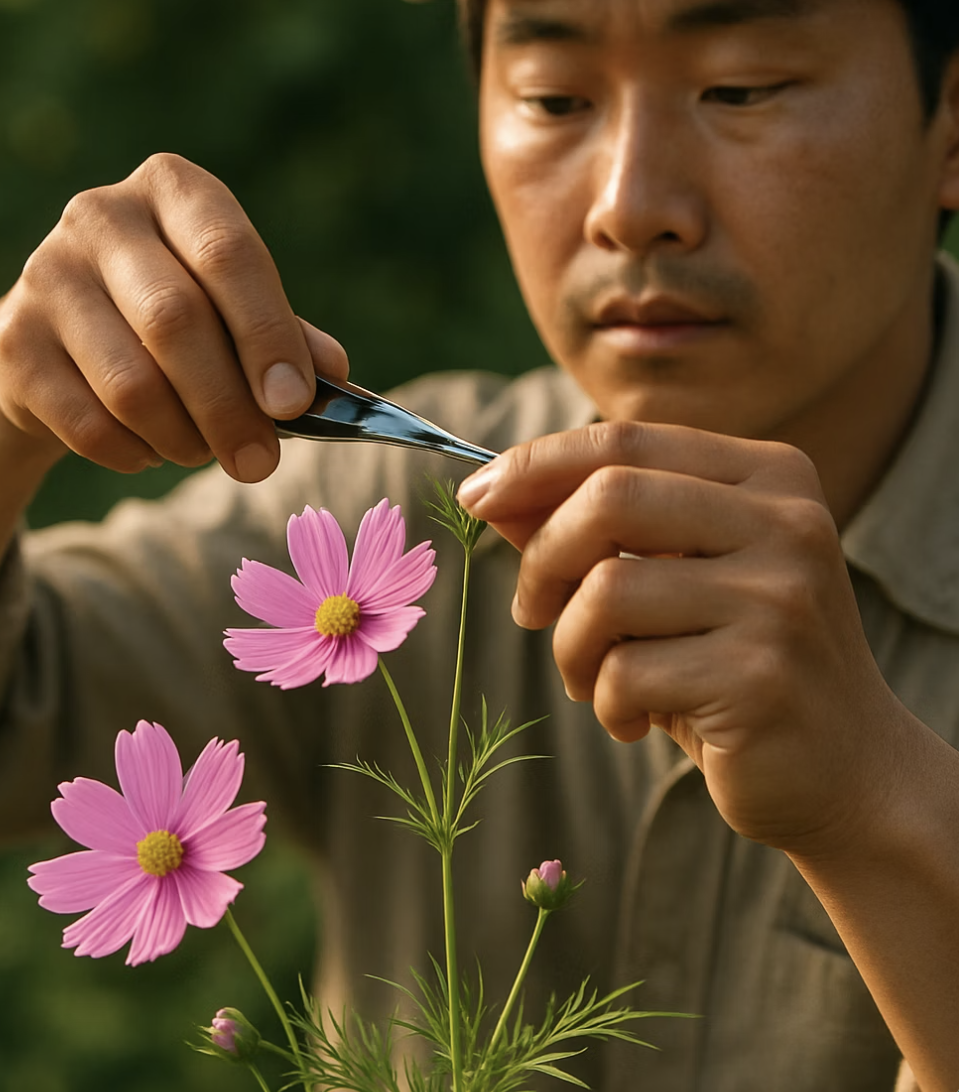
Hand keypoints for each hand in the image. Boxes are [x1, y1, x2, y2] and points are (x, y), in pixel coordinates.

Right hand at [0, 153, 348, 481]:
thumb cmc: (177, 314)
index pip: (228, 254)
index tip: (293, 402)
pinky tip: (153, 450)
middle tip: (260, 463)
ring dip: (184, 438)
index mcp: (174, 191)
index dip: (266, 333)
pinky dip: (136, 453)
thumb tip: (334, 372)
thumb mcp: (236, 309)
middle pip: (175, 322)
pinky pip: (90, 424)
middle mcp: (103, 216)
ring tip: (205, 451)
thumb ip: (287, 335)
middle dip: (229, 408)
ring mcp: (47, 275)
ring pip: (131, 384)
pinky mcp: (15, 342)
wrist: (65, 335)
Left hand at [458, 420, 913, 852]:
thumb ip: (593, 528)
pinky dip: (605, 701)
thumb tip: (493, 490)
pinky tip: (633, 720)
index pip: (625, 440)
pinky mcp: (760, 678)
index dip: (536, 464)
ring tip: (589, 680)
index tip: (476, 496)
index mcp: (770, 478)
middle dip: (542, 557)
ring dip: (569, 646)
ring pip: (606, 591)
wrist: (847, 771)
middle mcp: (786, 523)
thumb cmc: (738, 662)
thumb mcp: (673, 580)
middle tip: (529, 610)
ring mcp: (780, 599)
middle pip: (610, 497)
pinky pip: (624, 673)